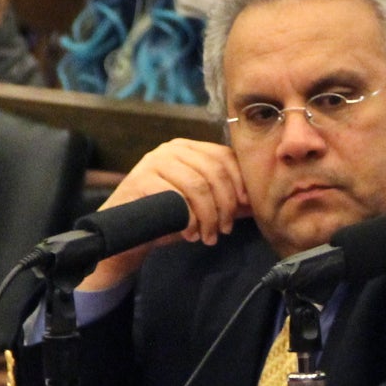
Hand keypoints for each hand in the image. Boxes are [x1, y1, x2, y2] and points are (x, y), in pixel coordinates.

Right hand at [82, 139, 251, 289]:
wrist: (127, 234)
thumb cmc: (168, 217)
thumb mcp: (202, 205)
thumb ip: (228, 199)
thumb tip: (258, 201)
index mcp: (190, 148)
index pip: (225, 156)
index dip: (240, 182)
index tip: (245, 207)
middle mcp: (172, 148)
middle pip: (214, 171)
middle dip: (226, 205)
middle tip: (225, 230)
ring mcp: (154, 161)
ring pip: (197, 185)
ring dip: (209, 216)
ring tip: (209, 236)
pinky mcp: (140, 179)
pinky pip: (176, 197)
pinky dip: (189, 219)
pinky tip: (190, 234)